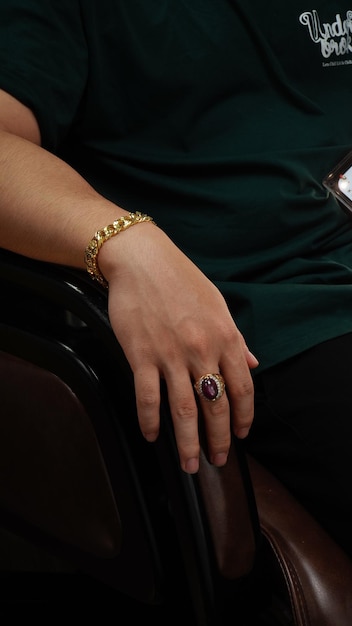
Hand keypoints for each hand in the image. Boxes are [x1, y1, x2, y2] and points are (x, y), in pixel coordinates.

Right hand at [100, 223, 257, 473]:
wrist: (141, 260)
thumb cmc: (180, 279)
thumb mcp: (218, 304)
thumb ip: (236, 338)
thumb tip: (253, 364)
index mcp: (225, 337)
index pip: (242, 389)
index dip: (244, 418)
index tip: (243, 435)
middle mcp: (202, 350)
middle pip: (216, 407)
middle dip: (219, 439)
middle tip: (216, 460)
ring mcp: (171, 355)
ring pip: (184, 410)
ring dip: (187, 443)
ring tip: (189, 464)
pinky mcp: (141, 356)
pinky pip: (147, 398)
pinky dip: (150, 422)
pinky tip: (152, 436)